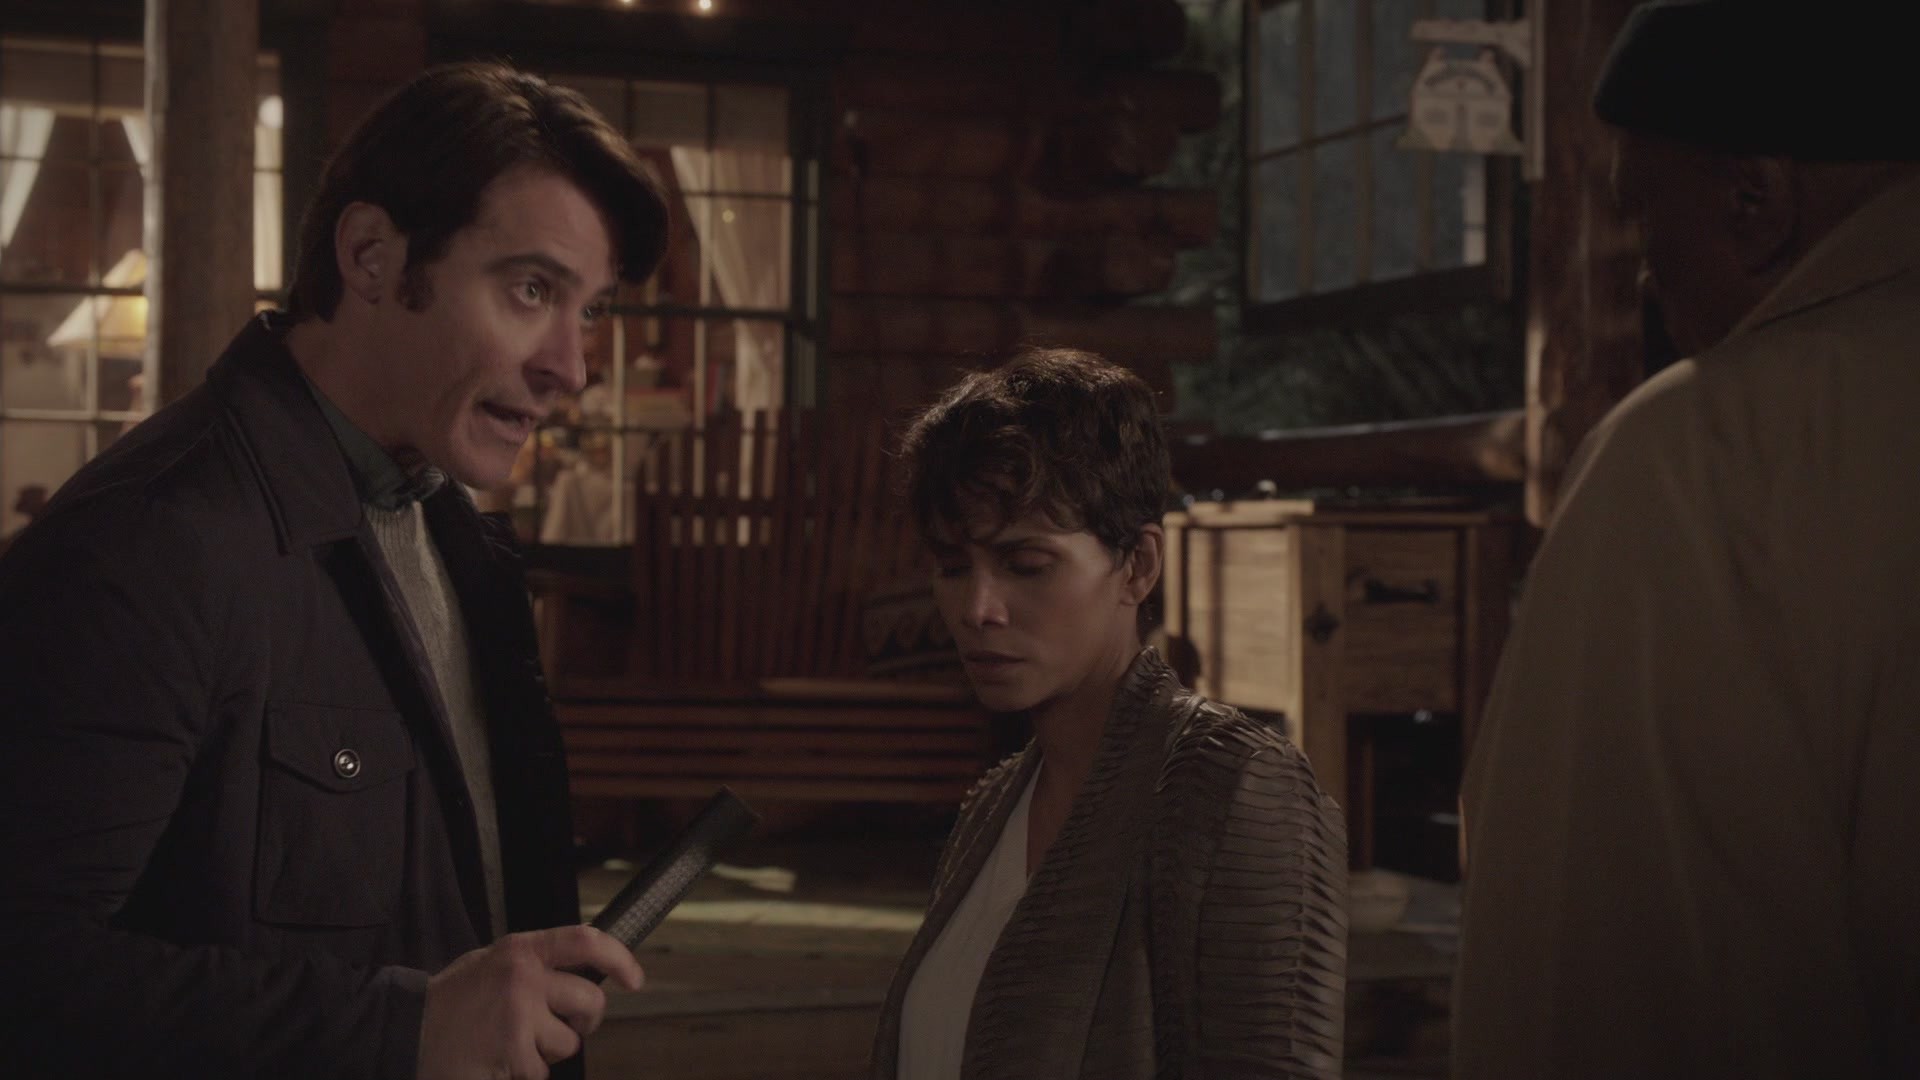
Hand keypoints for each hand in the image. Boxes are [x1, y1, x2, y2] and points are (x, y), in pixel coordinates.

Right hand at [417, 925, 643, 1079]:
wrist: (404, 1029)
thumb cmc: (451, 1000)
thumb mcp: (491, 963)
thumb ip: (535, 964)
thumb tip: (582, 972)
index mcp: (520, 950)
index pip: (586, 940)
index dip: (620, 957)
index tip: (635, 978)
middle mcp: (524, 978)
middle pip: (590, 1001)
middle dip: (584, 1020)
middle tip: (562, 1025)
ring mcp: (519, 1016)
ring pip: (569, 1043)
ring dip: (548, 1052)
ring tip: (513, 1043)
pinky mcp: (512, 1053)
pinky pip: (541, 1072)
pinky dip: (525, 1073)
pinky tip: (499, 1060)